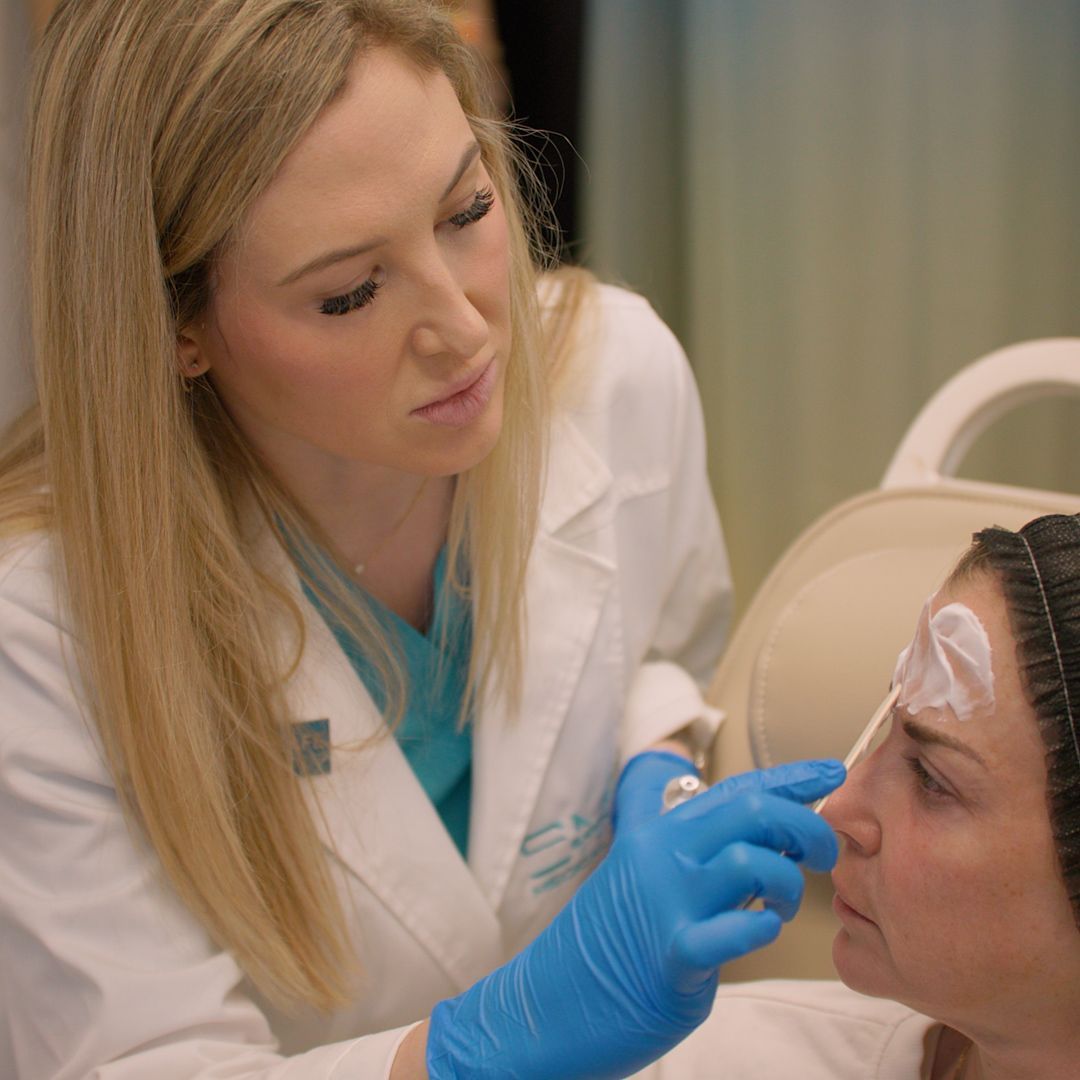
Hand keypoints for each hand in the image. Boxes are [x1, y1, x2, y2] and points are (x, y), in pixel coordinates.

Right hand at [426, 759, 843, 1078]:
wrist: (547, 1004)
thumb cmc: (603, 938)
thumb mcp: (628, 865)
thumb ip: (659, 822)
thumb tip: (685, 778)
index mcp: (657, 833)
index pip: (736, 788)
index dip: (791, 776)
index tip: (832, 770)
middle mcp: (662, 856)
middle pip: (752, 811)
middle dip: (807, 825)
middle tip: (821, 854)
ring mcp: (667, 903)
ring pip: (753, 862)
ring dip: (787, 884)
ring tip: (780, 906)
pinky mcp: (673, 955)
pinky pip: (736, 932)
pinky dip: (762, 930)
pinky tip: (761, 932)